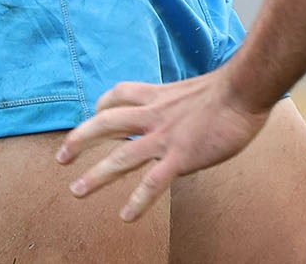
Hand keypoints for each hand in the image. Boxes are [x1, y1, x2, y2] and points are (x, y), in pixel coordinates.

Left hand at [53, 70, 272, 223]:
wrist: (244, 90)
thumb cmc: (231, 89)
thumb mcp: (197, 89)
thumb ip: (183, 102)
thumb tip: (186, 112)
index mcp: (159, 96)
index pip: (119, 95)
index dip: (102, 104)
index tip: (94, 112)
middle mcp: (154, 115)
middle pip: (106, 124)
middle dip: (80, 140)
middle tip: (61, 158)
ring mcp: (165, 137)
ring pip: (120, 157)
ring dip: (96, 175)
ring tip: (77, 191)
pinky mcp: (180, 157)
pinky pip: (152, 182)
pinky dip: (138, 200)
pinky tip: (126, 216)